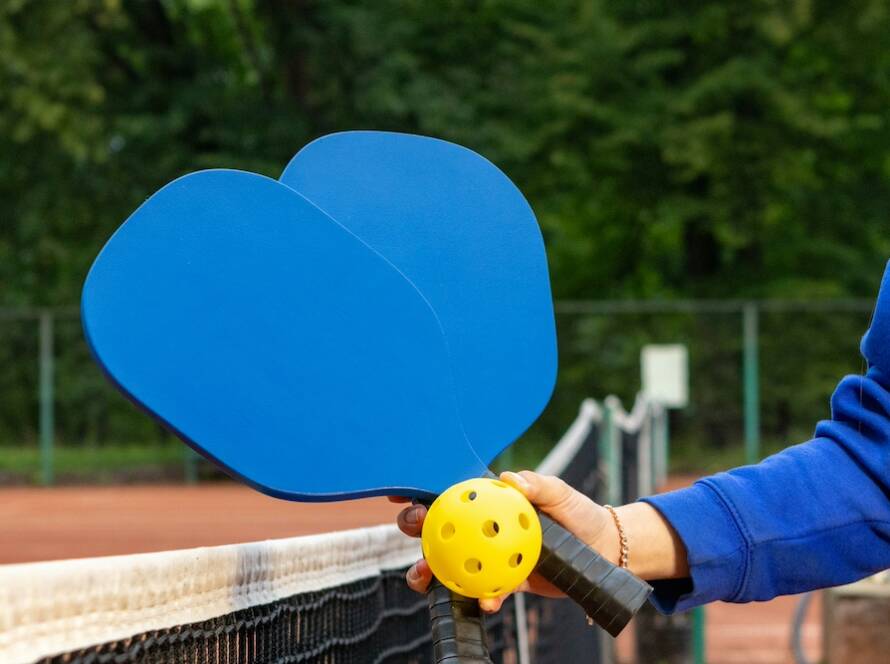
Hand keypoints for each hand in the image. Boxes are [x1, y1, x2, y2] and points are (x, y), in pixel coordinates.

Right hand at [391, 470, 619, 611]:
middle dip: (416, 526)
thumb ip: (538, 486)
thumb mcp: (562, 494)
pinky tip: (483, 602)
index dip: (423, 490)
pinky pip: (484, 591)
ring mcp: (489, 556)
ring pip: (450, 563)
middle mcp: (484, 528)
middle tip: (414, 527)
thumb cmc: (579, 513)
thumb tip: (510, 478)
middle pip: (439, 526)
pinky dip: (480, 598)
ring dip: (431, 570)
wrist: (603, 552)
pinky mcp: (503, 582)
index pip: (452, 493)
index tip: (401, 490)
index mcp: (490, 502)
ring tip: (424, 576)